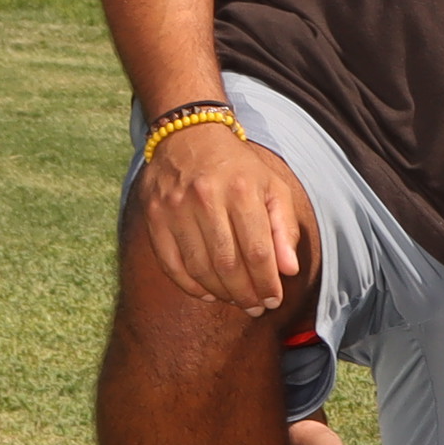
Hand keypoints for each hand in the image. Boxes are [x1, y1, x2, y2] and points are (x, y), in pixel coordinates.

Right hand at [135, 118, 311, 311]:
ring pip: (199, 268)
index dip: (267, 283)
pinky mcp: (154, 217)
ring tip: (236, 301)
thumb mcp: (272, 187)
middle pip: (228, 264)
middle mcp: (206, 198)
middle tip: (256, 308)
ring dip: (221, 293)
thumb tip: (288, 271)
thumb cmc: (239, 168)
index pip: (258, 251)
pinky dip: (190, 286)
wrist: (189, 136)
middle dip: (245, 294)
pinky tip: (208, 293)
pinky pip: (171, 264)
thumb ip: (284, 228)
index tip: (273, 301)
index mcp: (241, 190)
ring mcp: (175, 208)